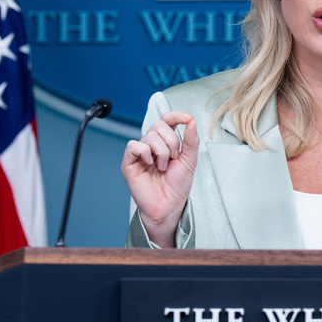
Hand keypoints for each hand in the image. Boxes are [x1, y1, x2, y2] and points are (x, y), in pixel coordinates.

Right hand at [121, 111, 198, 247]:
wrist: (169, 205)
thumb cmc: (177, 186)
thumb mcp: (190, 160)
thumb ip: (191, 141)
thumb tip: (191, 121)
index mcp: (166, 142)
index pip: (167, 119)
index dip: (176, 115)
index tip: (187, 118)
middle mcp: (152, 145)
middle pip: (159, 125)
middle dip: (172, 141)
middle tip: (174, 158)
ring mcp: (140, 153)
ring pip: (150, 136)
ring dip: (162, 152)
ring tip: (163, 167)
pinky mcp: (129, 162)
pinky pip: (134, 146)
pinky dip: (145, 153)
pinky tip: (150, 164)